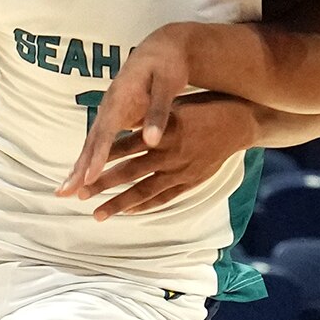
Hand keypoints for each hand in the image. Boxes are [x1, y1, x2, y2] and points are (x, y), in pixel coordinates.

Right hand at [63, 27, 199, 198]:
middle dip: (78, 167)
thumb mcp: (167, 85)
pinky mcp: (114, 118)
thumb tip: (151, 141)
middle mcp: (109, 106)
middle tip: (65, 192)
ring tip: (66, 191)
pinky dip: (89, 160)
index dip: (97, 156)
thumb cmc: (167, 65)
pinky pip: (99, 143)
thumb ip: (158, 113)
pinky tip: (85, 177)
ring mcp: (109, 112)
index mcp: (121, 97)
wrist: (161, 48)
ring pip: (91, 143)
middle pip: (91, 141)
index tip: (89, 178)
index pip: (105, 132)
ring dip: (78, 167)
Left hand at [70, 93, 262, 217]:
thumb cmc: (203, 108)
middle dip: (103, 185)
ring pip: (144, 190)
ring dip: (119, 203)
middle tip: (81, 196)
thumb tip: (120, 122)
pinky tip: (128, 212)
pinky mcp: (191, 181)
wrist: (239, 122)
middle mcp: (169, 153)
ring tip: (98, 213)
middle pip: (130, 172)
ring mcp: (180, 170)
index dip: (102, 158)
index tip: (82, 170)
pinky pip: (165, 197)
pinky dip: (146, 205)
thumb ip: (148, 119)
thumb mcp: (174, 106)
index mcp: (162, 130)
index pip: (125, 147)